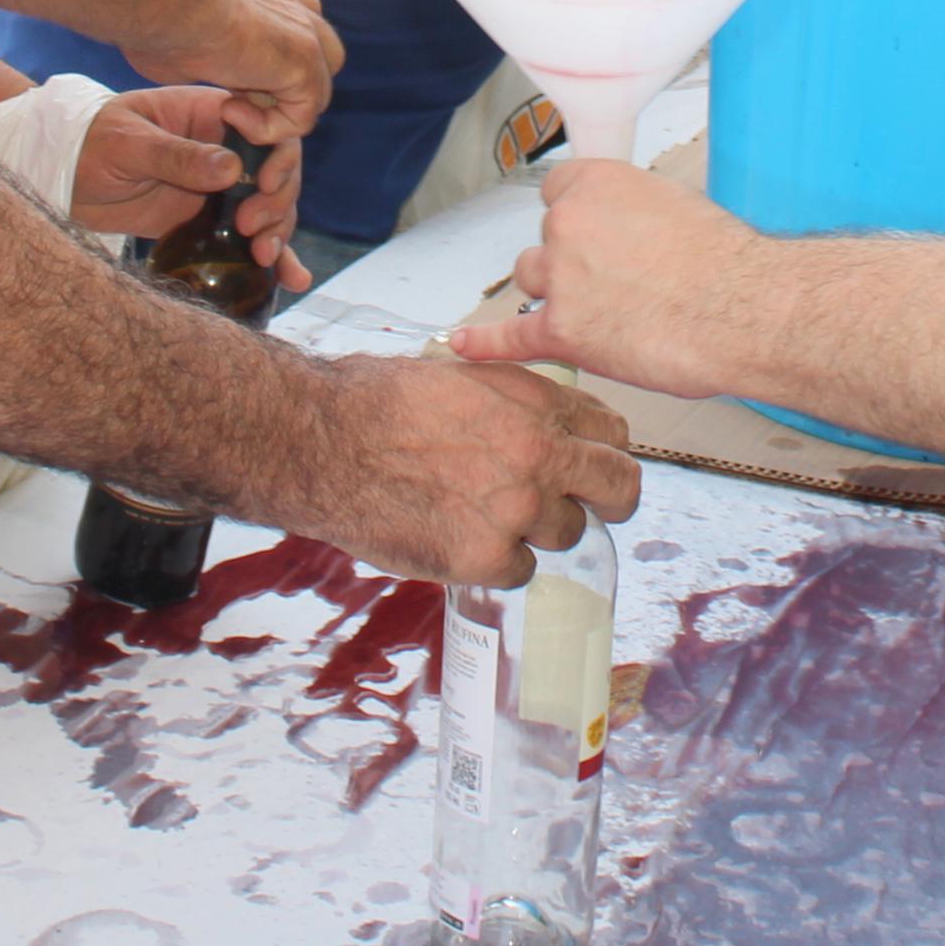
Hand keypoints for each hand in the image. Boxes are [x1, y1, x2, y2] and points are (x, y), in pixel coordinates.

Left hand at [68, 83, 313, 289]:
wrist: (62, 177)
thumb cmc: (89, 142)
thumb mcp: (127, 144)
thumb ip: (176, 156)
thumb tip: (231, 169)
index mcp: (209, 114)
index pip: (266, 128)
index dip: (279, 155)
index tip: (264, 185)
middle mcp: (223, 147)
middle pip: (277, 170)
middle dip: (278, 200)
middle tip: (252, 226)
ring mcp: (219, 185)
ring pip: (271, 204)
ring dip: (279, 229)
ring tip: (264, 256)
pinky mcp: (208, 218)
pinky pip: (249, 236)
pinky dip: (275, 255)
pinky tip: (293, 277)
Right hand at [125, 0, 342, 145]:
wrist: (169, 0)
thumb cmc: (161, 14)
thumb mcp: (187, 33)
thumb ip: (210, 49)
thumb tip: (195, 61)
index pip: (296, 34)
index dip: (267, 69)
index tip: (226, 81)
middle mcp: (295, 8)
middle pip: (317, 65)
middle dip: (279, 93)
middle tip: (233, 98)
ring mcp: (306, 34)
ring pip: (310, 96)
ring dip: (270, 115)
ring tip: (228, 107)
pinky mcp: (306, 63)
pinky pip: (303, 117)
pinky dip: (266, 128)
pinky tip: (230, 111)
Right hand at [284, 354, 641, 585]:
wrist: (324, 441)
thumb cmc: (376, 400)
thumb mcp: (461, 375)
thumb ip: (513, 400)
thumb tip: (541, 420)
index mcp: (536, 401)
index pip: (613, 432)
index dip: (603, 452)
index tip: (590, 465)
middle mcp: (540, 454)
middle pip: (620, 489)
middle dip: (609, 500)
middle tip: (587, 508)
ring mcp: (517, 509)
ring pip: (566, 534)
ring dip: (536, 531)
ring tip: (486, 516)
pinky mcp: (485, 557)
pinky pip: (519, 570)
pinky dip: (495, 562)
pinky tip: (458, 538)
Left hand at [450, 158, 767, 400]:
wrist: (743, 310)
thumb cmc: (726, 262)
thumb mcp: (675, 204)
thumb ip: (632, 212)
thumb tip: (625, 233)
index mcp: (594, 182)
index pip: (556, 192)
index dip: (579, 220)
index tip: (596, 237)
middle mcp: (567, 222)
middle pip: (545, 241)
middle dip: (573, 261)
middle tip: (624, 283)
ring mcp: (561, 277)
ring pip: (534, 282)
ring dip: (560, 295)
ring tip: (612, 313)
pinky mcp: (562, 331)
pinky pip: (511, 337)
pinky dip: (487, 344)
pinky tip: (466, 345)